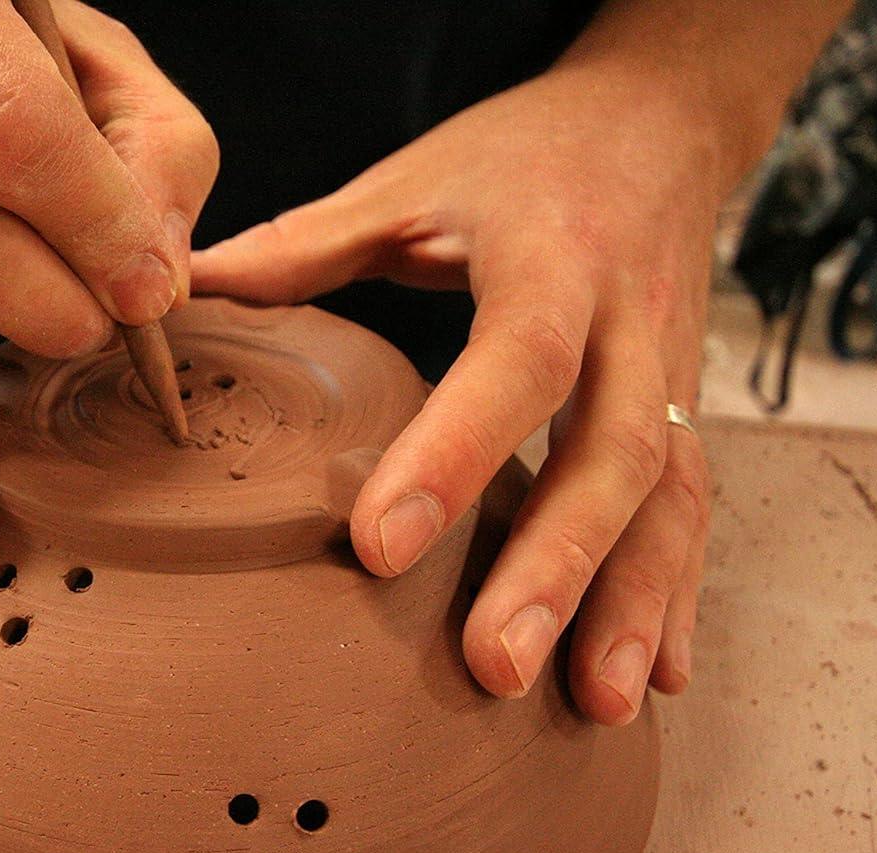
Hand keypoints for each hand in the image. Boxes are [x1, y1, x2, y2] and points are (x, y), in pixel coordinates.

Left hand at [192, 67, 715, 724]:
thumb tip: (181, 292)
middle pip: (612, 453)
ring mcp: (670, 374)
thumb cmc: (521, 158)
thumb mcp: (414, 180)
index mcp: (553, 257)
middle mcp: (629, 322)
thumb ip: (307, 244)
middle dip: (558, 567)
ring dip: (634, 604)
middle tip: (493, 666)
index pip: (517, 361)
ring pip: (669, 497)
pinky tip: (654, 679)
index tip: (379, 547)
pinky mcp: (684, 411)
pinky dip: (678, 597)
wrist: (655, 124)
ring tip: (596, 705)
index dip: (456, 452)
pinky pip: (695, 509)